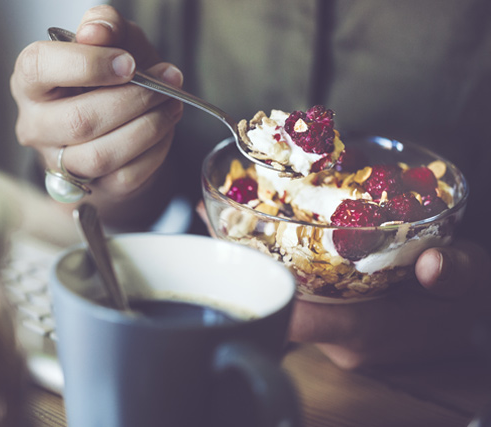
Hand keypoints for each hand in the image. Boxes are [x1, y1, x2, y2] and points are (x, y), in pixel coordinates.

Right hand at [10, 6, 183, 224]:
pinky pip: (125, 176)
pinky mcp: (88, 188)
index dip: (88, 64)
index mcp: (30, 81)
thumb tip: (96, 32)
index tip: (128, 62)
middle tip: (165, 83)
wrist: (117, 123)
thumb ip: (105, 26)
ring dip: (148, 127)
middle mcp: (34, 125)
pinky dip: (154, 150)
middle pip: (80, 120)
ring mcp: (58, 162)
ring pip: (102, 155)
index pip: (40, 68)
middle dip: (133, 99)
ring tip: (170, 104)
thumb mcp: (111, 40)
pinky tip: (165, 128)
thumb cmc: (107, 77)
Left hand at [196, 201, 490, 368]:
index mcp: (363, 330)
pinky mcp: (336, 322)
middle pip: (272, 299)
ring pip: (279, 295)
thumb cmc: (469, 304)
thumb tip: (432, 263)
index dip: (252, 285)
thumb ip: (457, 273)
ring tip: (219, 216)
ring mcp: (334, 333)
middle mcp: (339, 339)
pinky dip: (273, 264)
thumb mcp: (472, 282)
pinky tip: (258, 234)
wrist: (473, 327)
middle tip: (207, 215)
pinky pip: (293, 294)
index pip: (292, 318)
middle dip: (239, 260)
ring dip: (251, 258)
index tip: (220, 244)